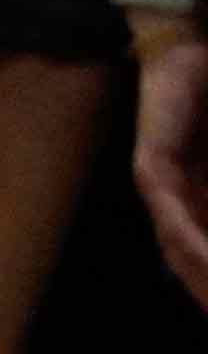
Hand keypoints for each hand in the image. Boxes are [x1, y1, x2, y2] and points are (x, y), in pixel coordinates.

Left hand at [137, 31, 207, 305]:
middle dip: (206, 292)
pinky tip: (205, 256)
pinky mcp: (151, 166)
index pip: (201, 260)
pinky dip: (188, 236)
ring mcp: (159, 186)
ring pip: (176, 246)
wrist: (190, 61)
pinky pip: (168, 210)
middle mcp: (172, 203)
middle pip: (187, 263)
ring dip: (200, 275)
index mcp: (195, 206)